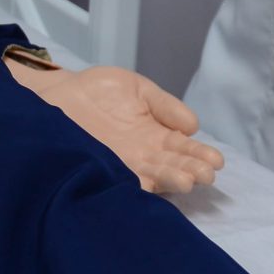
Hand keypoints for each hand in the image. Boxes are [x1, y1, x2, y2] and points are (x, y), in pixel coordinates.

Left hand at [8, 59, 224, 194]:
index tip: (216, 160)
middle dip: (191, 170)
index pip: (184, 149)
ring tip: (186, 181)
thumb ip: (164, 105)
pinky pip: (120, 180)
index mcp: (157, 135)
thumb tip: (194, 126)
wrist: (57, 93)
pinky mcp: (99, 169)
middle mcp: (143, 155)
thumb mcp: (138, 88)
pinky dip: (134, 185)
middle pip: (172, 166)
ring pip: (152, 176)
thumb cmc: (100, 91)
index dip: (200, 155)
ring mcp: (122, 164)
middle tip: (205, 175)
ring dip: (170, 180)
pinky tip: (149, 185)